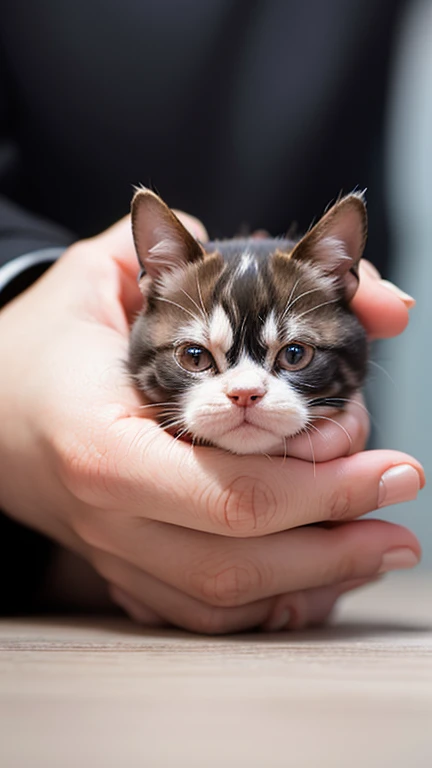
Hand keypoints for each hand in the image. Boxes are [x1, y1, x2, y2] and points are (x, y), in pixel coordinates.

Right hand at [0, 215, 422, 631]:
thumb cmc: (43, 341)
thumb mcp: (95, 277)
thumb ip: (191, 254)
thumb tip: (317, 278)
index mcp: (102, 444)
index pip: (234, 492)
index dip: (328, 488)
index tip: (397, 467)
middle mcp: (108, 514)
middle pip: (239, 559)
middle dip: (336, 545)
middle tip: (402, 524)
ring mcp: (111, 549)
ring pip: (223, 598)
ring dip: (311, 583)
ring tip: (374, 550)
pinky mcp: (119, 564)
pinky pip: (197, 610)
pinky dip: (262, 602)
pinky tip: (310, 578)